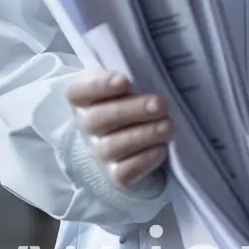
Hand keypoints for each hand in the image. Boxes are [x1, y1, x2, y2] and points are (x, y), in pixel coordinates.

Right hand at [66, 70, 172, 187]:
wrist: (128, 144)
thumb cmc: (125, 104)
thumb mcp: (120, 86)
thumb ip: (126, 77)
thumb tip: (148, 72)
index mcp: (82, 99)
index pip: (79, 91)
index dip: (99, 86)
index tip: (125, 81)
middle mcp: (85, 126)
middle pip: (100, 119)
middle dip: (134, 110)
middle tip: (161, 104)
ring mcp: (98, 153)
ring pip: (115, 146)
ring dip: (145, 135)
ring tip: (168, 126)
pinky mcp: (115, 175)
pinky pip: (126, 171)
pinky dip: (145, 159)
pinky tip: (161, 149)